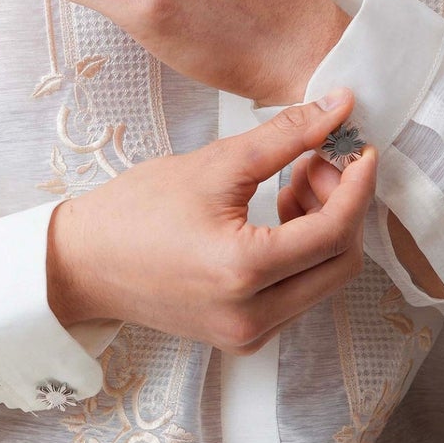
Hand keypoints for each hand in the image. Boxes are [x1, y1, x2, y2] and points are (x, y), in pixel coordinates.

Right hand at [46, 87, 378, 349]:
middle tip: (318, 160)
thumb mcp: (215, 164)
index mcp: (243, 272)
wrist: (82, 263)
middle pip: (340, 263)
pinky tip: (279, 211)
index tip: (361, 148)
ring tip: (293, 179)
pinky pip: (298, 293)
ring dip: (324, 227)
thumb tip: (339, 107)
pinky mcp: (243, 335)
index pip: (334, 232)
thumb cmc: (136, 210)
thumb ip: (285, 136)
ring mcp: (249, 333)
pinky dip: (302, 251)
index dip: (358, 185)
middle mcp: (253, 317)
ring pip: (323, 280)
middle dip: (343, 206)